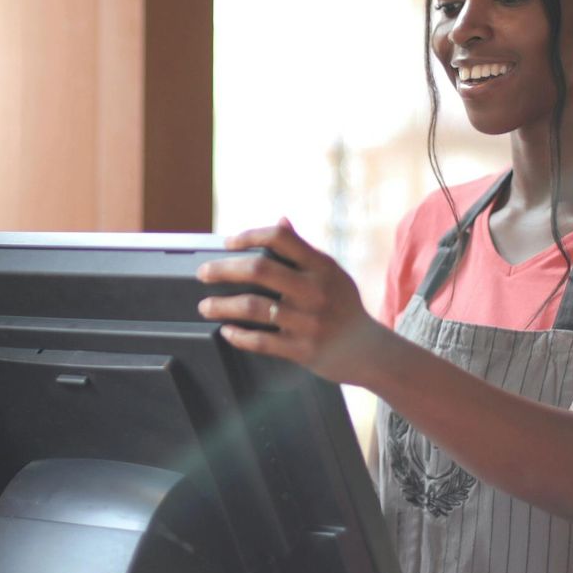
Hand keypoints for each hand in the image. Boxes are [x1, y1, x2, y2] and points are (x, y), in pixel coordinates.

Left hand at [195, 218, 387, 384]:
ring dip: (222, 306)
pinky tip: (226, 331)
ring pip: (253, 308)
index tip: (228, 243)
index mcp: (321, 266)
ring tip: (205, 307)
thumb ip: (303, 249)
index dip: (250, 236)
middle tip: (203, 273)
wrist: (369, 351)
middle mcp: (314, 290)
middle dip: (223, 269)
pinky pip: (261, 341)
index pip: (280, 238)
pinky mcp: (302, 350)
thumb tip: (280, 220)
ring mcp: (308, 321)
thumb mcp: (331, 273)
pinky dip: (238, 336)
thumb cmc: (344, 307)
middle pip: (259, 269)